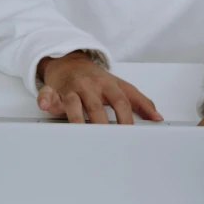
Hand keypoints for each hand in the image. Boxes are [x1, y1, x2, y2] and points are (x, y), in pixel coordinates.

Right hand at [36, 51, 162, 123]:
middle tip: (107, 143)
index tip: (131, 135)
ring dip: (77, 119)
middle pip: (97, 107)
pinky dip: (45, 99)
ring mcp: (72, 88)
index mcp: (109, 85)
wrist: (69, 60)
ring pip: (73, 103)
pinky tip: (45, 106)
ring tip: (82, 135)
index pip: (121, 102)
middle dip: (102, 124)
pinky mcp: (54, 90)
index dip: (126, 119)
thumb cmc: (97, 79)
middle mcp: (90, 86)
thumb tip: (158, 118)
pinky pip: (48, 93)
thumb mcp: (121, 86)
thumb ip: (140, 102)